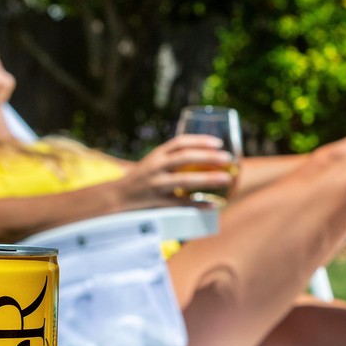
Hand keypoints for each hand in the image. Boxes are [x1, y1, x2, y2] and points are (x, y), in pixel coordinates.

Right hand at [119, 134, 234, 207]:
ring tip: (226, 179)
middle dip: (208, 157)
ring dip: (208, 179)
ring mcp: (156, 185)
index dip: (200, 141)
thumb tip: (204, 156)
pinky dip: (199, 205)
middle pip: (185, 158)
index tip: (218, 143)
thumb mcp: (153, 163)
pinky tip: (214, 204)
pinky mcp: (158, 202)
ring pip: (185, 180)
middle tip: (228, 159)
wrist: (117, 198)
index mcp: (157, 155)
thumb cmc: (141, 179)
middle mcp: (156, 167)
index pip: (180, 142)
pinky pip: (181, 204)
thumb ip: (173, 158)